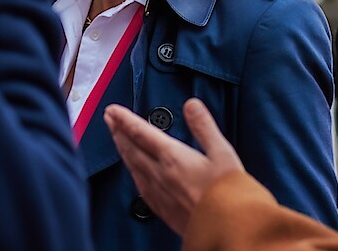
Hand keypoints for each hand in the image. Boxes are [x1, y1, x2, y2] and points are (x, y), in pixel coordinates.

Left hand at [104, 98, 245, 235]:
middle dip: (118, 132)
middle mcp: (161, 175)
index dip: (124, 119)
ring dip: (122, 150)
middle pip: (132, 149)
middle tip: (108, 118)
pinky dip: (132, 173)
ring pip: (133, 167)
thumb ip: (204, 126)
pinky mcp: (163, 209)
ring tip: (117, 139)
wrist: (229, 232)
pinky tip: (134, 173)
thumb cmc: (229, 195)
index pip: (141, 133)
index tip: (112, 110)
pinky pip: (140, 186)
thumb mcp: (223, 153)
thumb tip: (191, 105)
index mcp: (173, 158)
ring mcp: (160, 194)